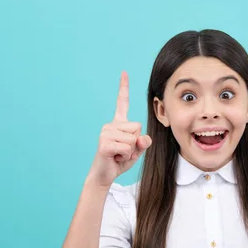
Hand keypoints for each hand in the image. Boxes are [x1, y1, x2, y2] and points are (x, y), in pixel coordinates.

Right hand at [87, 71, 151, 187]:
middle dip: (135, 143)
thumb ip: (143, 143)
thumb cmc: (119, 161)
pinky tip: (115, 158)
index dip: (123, 88)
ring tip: (118, 154)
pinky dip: (125, 156)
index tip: (124, 72)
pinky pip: (127, 148)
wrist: (104, 175)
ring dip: (130, 152)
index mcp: (118, 123)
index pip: (122, 103)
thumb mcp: (136, 151)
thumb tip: (144, 138)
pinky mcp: (104, 143)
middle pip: (137, 127)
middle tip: (122, 151)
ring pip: (133, 139)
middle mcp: (110, 125)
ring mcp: (106, 132)